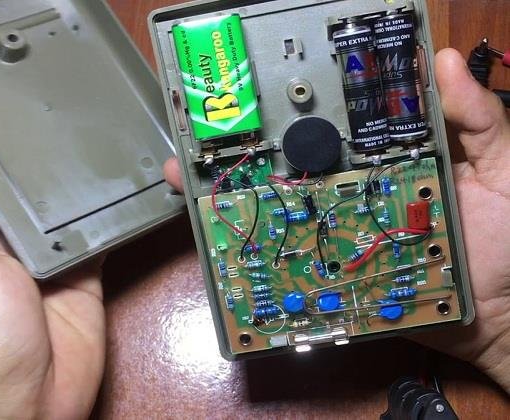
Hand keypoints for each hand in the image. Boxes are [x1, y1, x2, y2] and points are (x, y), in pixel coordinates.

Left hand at [0, 136, 104, 418]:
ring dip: (60, 179)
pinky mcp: (74, 270)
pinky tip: (109, 185)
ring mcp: (34, 256)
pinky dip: (98, 212)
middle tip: (36, 106)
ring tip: (75, 133)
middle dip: (16, 152)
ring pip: (49, 203)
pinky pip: (89, 232)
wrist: (32, 404)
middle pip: (4, 184)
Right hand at [163, 48, 509, 391]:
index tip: (262, 88)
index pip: (337, 126)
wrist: (499, 322)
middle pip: (294, 164)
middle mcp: (357, 191)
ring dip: (234, 192)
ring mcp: (341, 231)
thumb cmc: (507, 243)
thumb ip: (480, 121)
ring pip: (281, 208)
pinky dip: (252, 249)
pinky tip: (218, 238)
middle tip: (205, 130)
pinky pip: (289, 256)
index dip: (300, 105)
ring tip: (186, 176)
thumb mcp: (503, 171)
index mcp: (389, 161)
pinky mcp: (334, 269)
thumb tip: (444, 61)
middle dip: (245, 147)